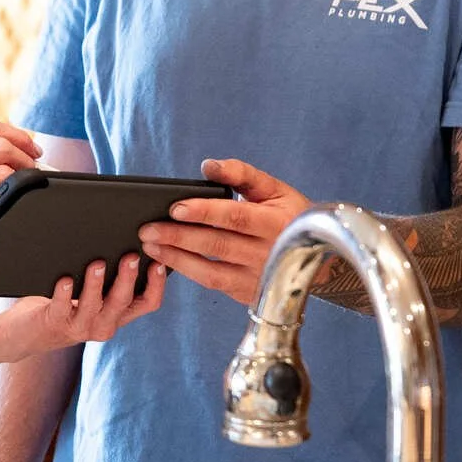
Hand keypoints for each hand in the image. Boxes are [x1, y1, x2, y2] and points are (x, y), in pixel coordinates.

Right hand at [0, 120, 41, 276]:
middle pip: (1, 146)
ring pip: (4, 173)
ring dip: (23, 182)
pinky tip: (7, 208)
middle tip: (35, 168)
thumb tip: (8, 147)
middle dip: (27, 156)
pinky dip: (9, 204)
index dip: (18, 135)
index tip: (30, 148)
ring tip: (24, 190)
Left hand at [0, 254, 167, 362]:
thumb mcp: (95, 294)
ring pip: (95, 306)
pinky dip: (65, 293)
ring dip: (96, 284)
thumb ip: (111, 276)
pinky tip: (66, 280)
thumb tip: (127, 240)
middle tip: (132, 256)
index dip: (157, 284)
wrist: (28, 332)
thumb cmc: (66, 304)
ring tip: (97, 263)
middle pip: (123, 302)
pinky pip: (62, 308)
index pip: (148, 303)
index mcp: (118, 314)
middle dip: (128, 278)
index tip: (158, 261)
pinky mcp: (55, 323)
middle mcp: (104, 323)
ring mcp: (80, 326)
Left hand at [136, 158, 313, 306]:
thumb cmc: (289, 216)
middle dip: (178, 237)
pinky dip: (187, 273)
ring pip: (211, 272)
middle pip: (216, 245)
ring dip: (176, 259)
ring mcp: (258, 278)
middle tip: (147, 229)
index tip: (174, 208)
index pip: (234, 217)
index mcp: (274, 223)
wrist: (314, 259)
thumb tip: (208, 166)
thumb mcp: (274, 189)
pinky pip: (213, 284)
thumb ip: (242, 174)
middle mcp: (267, 254)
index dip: (204, 212)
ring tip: (150, 246)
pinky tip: (167, 260)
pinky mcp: (249, 294)